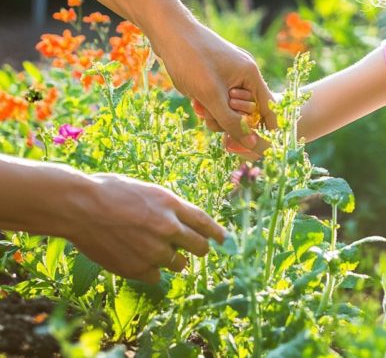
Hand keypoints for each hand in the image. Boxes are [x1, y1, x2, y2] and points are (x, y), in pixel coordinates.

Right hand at [66, 173, 226, 282]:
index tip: (223, 240)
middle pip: (199, 247)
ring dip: (171, 260)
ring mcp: (153, 250)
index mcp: (171, 204)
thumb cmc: (109, 192)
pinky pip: (155, 277)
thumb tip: (183, 223)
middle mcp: (167, 227)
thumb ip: (167, 208)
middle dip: (198, 249)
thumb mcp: (147, 191)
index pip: (204, 222)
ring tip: (151, 249)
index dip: (217, 233)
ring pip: (178, 265)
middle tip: (191, 249)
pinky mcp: (137, 268)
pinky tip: (136, 259)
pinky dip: (149, 271)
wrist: (79, 207)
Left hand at [152, 21, 274, 148]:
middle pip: (248, 110)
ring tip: (198, 106)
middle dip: (230, 118)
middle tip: (210, 117)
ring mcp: (229, 74)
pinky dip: (208, 103)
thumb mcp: (211, 95)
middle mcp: (244, 74)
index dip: (268, 127)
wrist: (167, 31)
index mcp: (250, 75)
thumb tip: (251, 144)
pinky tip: (194, 99)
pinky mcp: (215, 75)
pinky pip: (218, 98)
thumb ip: (231, 121)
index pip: (270, 106)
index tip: (265, 145)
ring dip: (215, 112)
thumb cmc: (191, 59)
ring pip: (230, 107)